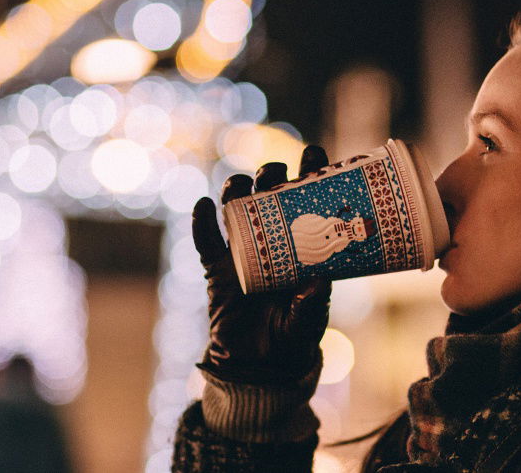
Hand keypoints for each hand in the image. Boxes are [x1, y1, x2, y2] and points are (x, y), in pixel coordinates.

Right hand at [191, 146, 333, 384]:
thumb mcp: (308, 322)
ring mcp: (242, 254)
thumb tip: (318, 280)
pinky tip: (204, 206)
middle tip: (276, 172)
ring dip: (237, 191)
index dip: (309, 175)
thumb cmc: (291, 339)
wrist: (258, 367)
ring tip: (241, 183)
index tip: (314, 154)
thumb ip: (312, 304)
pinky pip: (206, 242)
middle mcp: (271, 243)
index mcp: (301, 248)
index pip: (307, 203)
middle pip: (269, 197)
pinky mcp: (217, 271)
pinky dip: (202, 223)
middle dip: (271, 176)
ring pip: (236, 211)